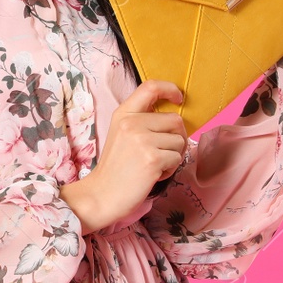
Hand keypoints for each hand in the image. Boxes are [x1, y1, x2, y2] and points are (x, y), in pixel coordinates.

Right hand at [61, 80, 187, 233]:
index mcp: (124, 114)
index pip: (151, 87)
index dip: (170, 89)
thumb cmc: (116, 168)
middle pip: (175, 120)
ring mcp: (142, 140)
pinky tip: (154, 174)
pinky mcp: (152, 159)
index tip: (178, 98)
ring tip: (153, 165)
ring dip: (173, 156)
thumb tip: (175, 119)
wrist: (102, 195)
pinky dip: (170, 169)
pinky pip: (178, 158)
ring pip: (180, 141)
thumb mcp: (122, 135)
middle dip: (176, 138)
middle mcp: (132, 123)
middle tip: (161, 153)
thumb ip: (142, 122)